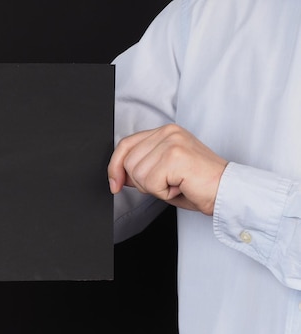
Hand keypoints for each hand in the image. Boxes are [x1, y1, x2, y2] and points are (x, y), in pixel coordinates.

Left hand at [107, 124, 227, 214]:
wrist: (227, 192)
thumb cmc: (199, 185)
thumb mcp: (164, 173)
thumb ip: (142, 167)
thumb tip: (118, 174)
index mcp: (166, 132)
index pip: (126, 144)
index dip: (115, 166)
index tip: (115, 184)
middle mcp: (168, 132)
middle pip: (129, 162)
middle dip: (143, 182)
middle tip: (168, 183)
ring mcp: (172, 142)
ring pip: (138, 174)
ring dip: (155, 188)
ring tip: (176, 184)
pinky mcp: (175, 156)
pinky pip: (151, 183)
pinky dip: (163, 193)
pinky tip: (181, 187)